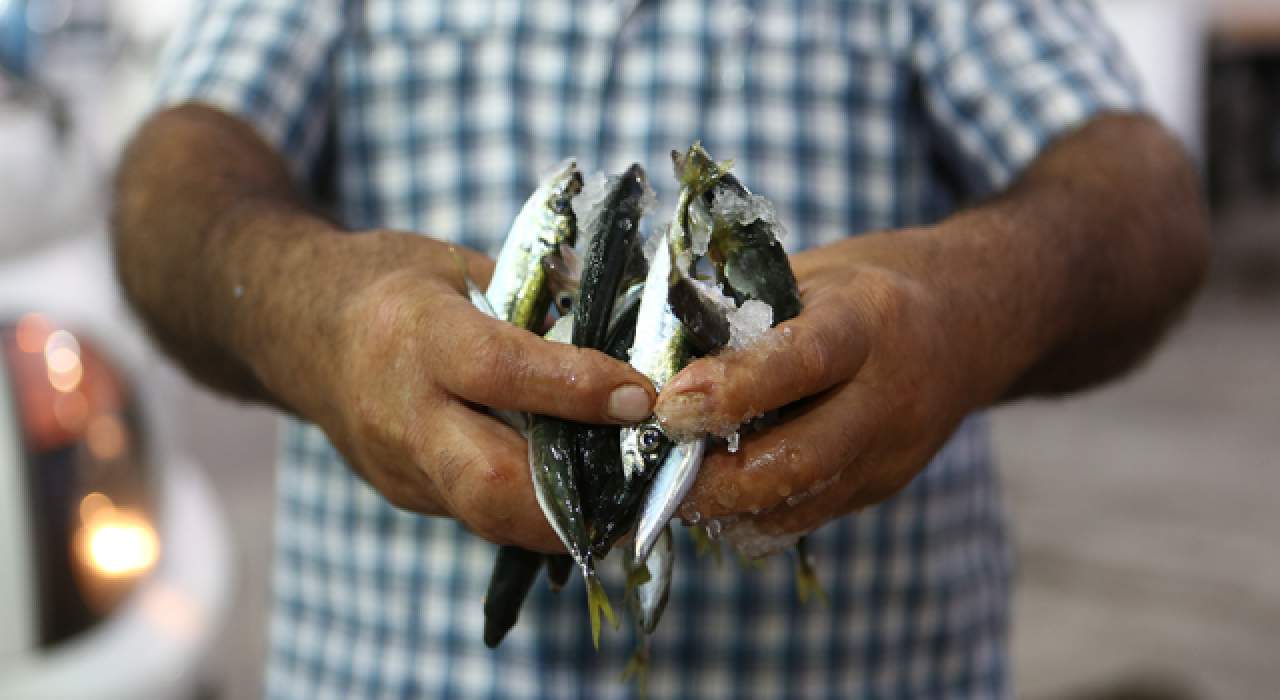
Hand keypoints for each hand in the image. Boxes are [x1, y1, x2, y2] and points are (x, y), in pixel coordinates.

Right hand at [286, 231, 656, 551]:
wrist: (294, 327)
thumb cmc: (390, 284)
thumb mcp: (459, 265)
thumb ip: (533, 304)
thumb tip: (623, 335)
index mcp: (414, 332)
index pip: (498, 371)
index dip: (576, 389)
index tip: (641, 396)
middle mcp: (400, 410)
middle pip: (487, 481)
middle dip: (574, 497)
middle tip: (643, 482)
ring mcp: (397, 464)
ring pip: (489, 515)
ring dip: (566, 518)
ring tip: (627, 499)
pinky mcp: (405, 492)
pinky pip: (480, 512)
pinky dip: (535, 510)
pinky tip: (580, 493)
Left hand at [654, 230, 982, 555]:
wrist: (970, 322)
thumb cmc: (866, 290)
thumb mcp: (813, 274)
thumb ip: (747, 314)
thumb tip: (657, 356)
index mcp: (868, 321)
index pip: (803, 361)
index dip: (734, 388)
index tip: (672, 406)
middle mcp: (888, 393)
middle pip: (806, 457)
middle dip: (723, 480)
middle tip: (662, 478)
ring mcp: (893, 449)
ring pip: (806, 502)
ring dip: (732, 509)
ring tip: (677, 497)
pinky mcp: (885, 484)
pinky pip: (813, 514)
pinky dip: (759, 517)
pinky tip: (720, 504)